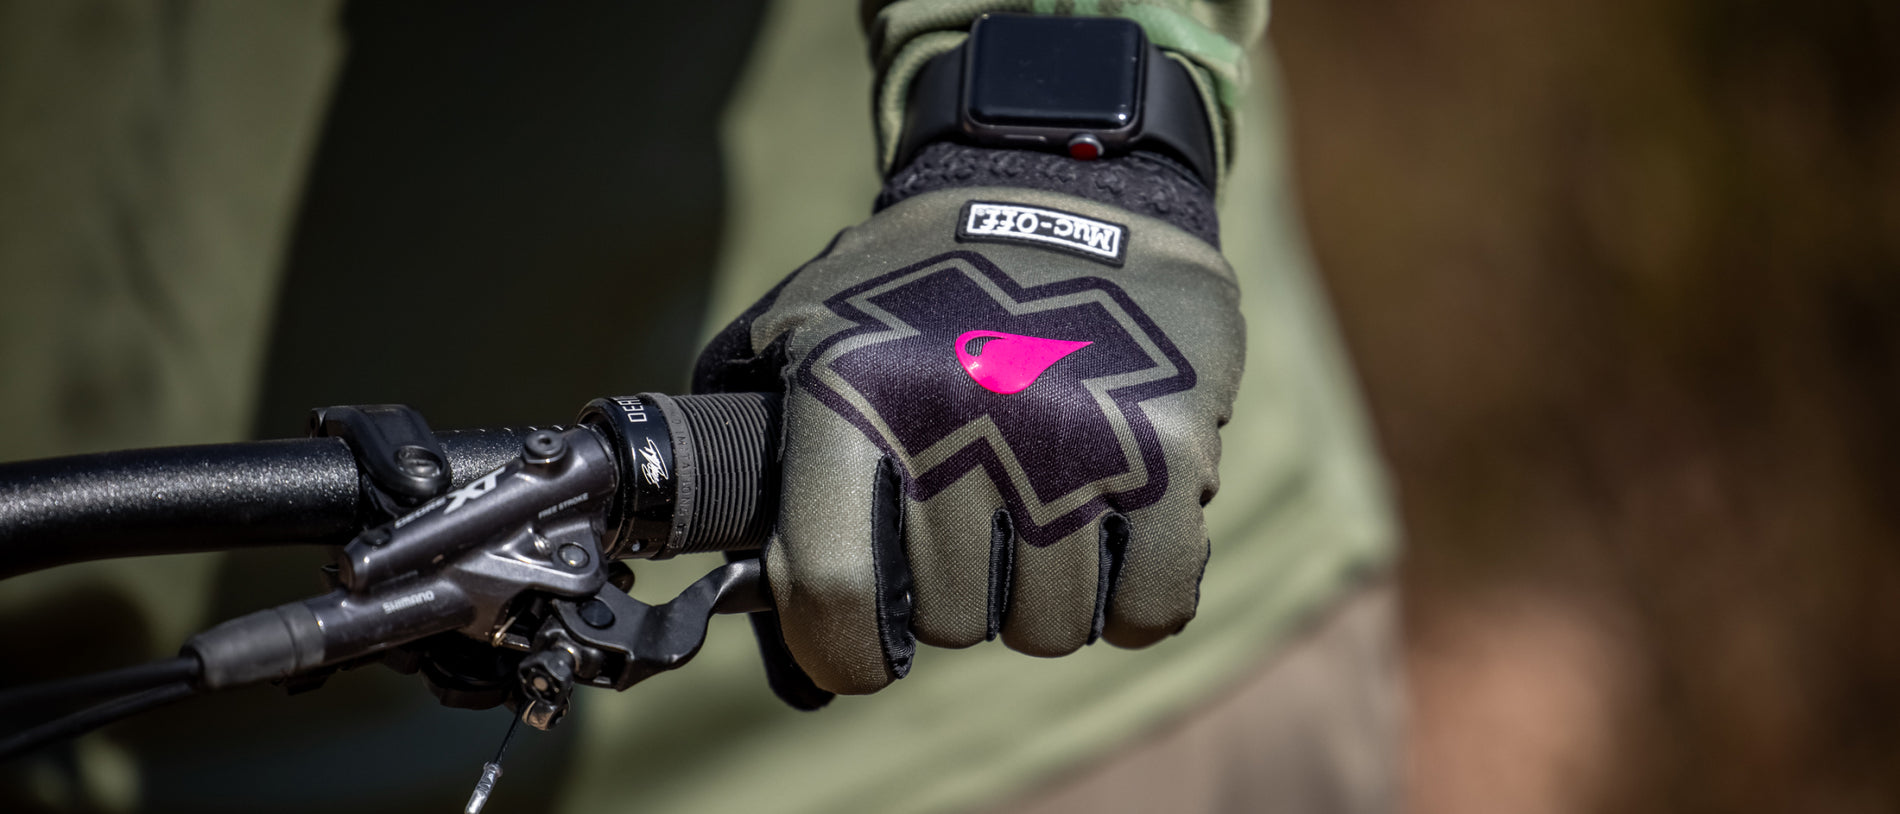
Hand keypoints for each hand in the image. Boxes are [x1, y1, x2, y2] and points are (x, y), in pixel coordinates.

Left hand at [696, 166, 1242, 698]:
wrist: (1061, 181)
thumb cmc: (907, 290)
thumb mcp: (793, 337)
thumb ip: (755, 483)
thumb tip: (795, 676)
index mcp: (850, 388)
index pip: (834, 588)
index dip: (843, 651)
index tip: (864, 651)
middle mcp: (961, 409)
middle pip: (954, 618)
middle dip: (955, 599)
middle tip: (967, 528)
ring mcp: (1077, 432)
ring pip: (1053, 627)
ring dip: (1043, 599)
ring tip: (1036, 516)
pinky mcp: (1173, 446)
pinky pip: (1151, 605)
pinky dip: (1133, 601)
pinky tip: (1113, 542)